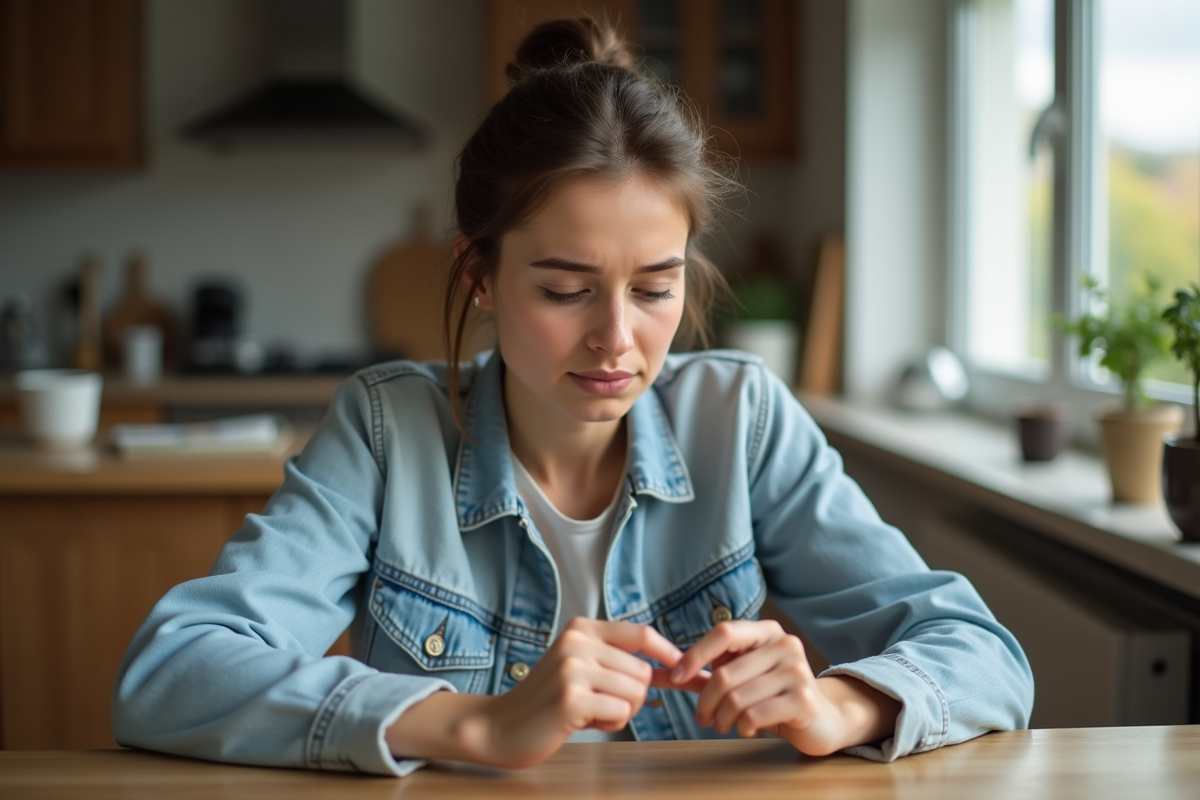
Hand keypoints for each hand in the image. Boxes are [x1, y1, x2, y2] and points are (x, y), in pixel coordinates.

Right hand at [469, 618, 684, 767]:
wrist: (500, 726)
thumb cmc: (548, 700)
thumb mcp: (583, 668)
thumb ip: (622, 663)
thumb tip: (678, 667)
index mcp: (582, 628)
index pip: (641, 634)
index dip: (670, 654)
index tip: (688, 672)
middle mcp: (577, 641)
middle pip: (643, 671)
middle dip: (634, 696)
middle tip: (601, 703)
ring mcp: (572, 668)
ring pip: (636, 693)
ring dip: (621, 712)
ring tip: (589, 711)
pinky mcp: (571, 697)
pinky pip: (621, 712)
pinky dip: (610, 723)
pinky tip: (582, 721)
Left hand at [662, 620, 900, 755]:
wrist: (823, 718)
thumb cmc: (772, 695)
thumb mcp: (739, 678)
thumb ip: (702, 673)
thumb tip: (659, 673)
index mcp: (766, 631)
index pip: (723, 632)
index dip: (695, 654)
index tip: (675, 676)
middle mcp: (784, 644)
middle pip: (725, 674)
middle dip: (706, 702)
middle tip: (702, 718)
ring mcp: (797, 671)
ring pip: (737, 698)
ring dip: (722, 718)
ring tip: (724, 724)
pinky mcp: (803, 699)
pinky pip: (755, 714)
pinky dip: (742, 727)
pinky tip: (747, 728)